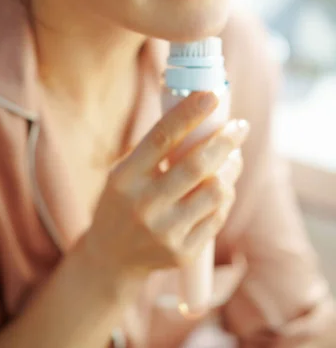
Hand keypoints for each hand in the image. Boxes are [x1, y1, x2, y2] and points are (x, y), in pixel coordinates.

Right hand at [84, 92, 248, 283]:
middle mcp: (144, 205)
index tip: (211, 95)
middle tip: (240, 125)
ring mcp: (164, 232)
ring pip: (215, 191)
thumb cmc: (124, 201)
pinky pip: (218, 216)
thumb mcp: (125, 172)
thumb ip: (155, 149)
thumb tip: (197, 111)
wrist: (112, 256)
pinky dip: (225, 195)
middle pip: (197, 165)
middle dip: (225, 140)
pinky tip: (223, 185)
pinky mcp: (182, 252)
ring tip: (233, 156)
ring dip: (231, 168)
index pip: (161, 137)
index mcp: (125, 177)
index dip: (188, 114)